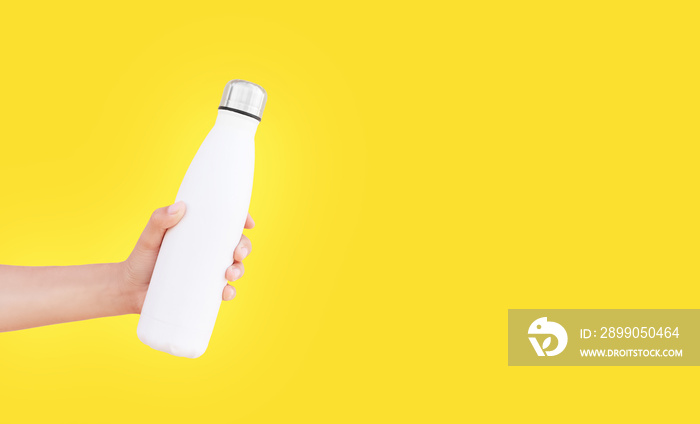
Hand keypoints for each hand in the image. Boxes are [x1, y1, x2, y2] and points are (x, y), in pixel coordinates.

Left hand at [119, 201, 254, 313]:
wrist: (129, 290)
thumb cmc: (140, 259)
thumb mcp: (149, 236)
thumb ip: (159, 219)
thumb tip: (179, 207)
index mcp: (200, 234)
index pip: (227, 225)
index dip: (243, 221)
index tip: (248, 223)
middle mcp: (208, 253)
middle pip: (237, 246)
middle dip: (245, 248)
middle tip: (237, 253)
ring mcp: (207, 273)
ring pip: (235, 268)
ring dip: (240, 270)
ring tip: (229, 274)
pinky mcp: (203, 293)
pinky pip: (224, 292)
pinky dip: (229, 292)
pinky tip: (226, 293)